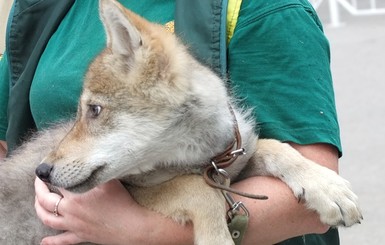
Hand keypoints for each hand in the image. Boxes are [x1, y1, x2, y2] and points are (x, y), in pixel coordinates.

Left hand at [34, 178, 193, 244]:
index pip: (57, 182)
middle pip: (45, 201)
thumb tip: (90, 159)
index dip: (50, 174)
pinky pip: (62, 240)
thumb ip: (96, 170)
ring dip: (39, 210)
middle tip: (39, 182)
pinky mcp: (80, 236)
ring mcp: (74, 225)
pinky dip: (51, 241)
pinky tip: (44, 241)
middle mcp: (70, 211)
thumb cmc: (122, 202)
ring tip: (37, 203)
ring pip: (48, 219)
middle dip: (39, 190)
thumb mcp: (110, 180)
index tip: (49, 168)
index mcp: (76, 196)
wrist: (132, 227)